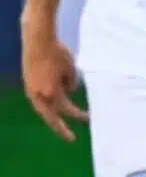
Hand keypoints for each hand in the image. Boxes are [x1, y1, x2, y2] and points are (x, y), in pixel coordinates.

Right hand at [21, 25, 87, 140]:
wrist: (38, 39)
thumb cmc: (58, 53)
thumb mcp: (72, 69)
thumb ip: (72, 83)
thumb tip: (69, 91)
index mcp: (52, 93)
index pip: (67, 111)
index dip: (77, 117)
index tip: (87, 122)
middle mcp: (38, 94)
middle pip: (51, 116)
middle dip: (61, 127)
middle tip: (70, 137)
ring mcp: (30, 89)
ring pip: (44, 108)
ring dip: (54, 114)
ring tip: (64, 116)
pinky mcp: (27, 82)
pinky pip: (39, 98)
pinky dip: (48, 102)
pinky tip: (55, 101)